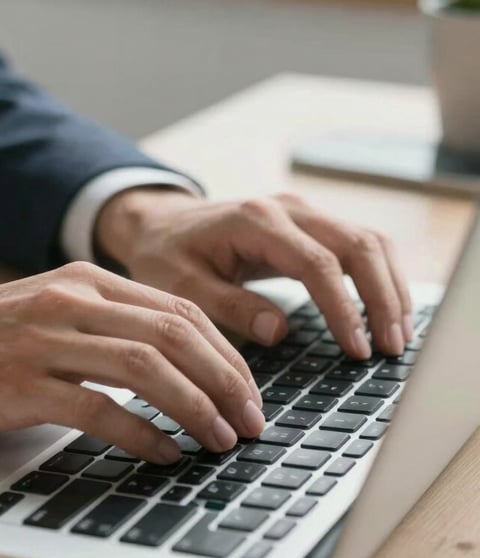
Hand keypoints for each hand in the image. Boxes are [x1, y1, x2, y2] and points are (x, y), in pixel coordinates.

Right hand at [0, 262, 264, 463]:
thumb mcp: (48, 311)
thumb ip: (105, 326)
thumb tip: (175, 367)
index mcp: (85, 280)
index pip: (178, 310)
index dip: (224, 353)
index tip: (248, 391)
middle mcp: (71, 300)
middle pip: (174, 334)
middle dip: (225, 381)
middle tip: (250, 420)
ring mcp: (44, 339)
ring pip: (145, 367)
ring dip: (195, 406)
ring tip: (220, 439)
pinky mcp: (20, 382)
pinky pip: (98, 407)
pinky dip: (141, 432)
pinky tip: (163, 452)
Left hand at [96, 189, 411, 357]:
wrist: (159, 226)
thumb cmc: (165, 256)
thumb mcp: (181, 287)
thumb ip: (228, 306)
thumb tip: (280, 331)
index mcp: (254, 221)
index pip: (317, 263)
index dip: (343, 307)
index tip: (357, 348)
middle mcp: (285, 209)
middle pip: (357, 244)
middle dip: (381, 298)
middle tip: (392, 348)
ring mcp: (300, 212)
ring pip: (366, 240)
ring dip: (389, 286)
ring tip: (398, 335)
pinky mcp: (307, 224)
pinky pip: (357, 244)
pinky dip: (378, 275)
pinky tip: (386, 309)